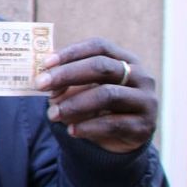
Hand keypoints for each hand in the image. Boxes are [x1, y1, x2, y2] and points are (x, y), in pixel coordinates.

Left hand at [34, 37, 156, 153]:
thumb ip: (66, 84)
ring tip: (52, 114)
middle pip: (102, 67)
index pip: (99, 46)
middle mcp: (140, 76)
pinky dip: (88, 127)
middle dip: (67, 74)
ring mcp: (145, 100)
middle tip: (40, 84)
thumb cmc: (97, 107)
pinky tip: (71, 131)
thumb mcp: (80, 91)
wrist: (121, 140)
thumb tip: (47, 83)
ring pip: (107, 95)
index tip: (45, 62)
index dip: (71, 52)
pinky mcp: (144, 126)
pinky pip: (113, 124)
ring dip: (74, 104)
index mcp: (125, 59)